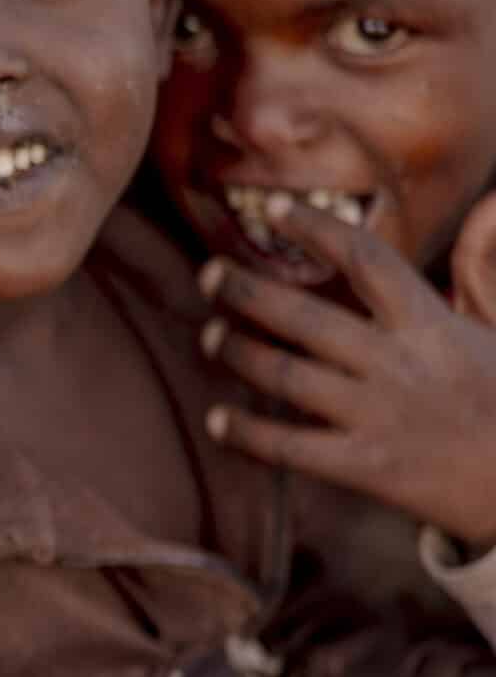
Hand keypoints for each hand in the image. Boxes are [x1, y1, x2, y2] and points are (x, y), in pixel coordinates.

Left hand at [198, 198, 495, 549]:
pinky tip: (216, 420)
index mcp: (433, 325)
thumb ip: (473, 282)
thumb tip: (483, 214)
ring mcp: (380, 416)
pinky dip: (247, 433)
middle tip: (209, 273)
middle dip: (248, 291)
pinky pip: (291, 447)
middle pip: (305, 317)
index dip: (315, 228)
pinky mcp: (369, 467)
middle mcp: (399, 363)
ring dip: (239, 353)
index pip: (366, 259)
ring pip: (288, 376)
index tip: (273, 208)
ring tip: (208, 336)